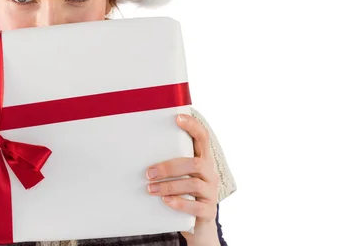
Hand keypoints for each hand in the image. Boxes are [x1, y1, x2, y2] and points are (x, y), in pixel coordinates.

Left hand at [146, 114, 219, 245]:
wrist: (198, 224)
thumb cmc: (183, 192)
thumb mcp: (178, 175)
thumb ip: (166, 162)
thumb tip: (131, 150)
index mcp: (203, 159)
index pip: (203, 137)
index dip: (193, 126)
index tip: (177, 117)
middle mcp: (210, 173)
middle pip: (194, 163)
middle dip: (169, 166)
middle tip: (148, 172)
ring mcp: (211, 192)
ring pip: (193, 184)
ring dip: (169, 185)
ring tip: (150, 188)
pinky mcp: (208, 211)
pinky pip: (196, 206)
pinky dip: (179, 202)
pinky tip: (165, 201)